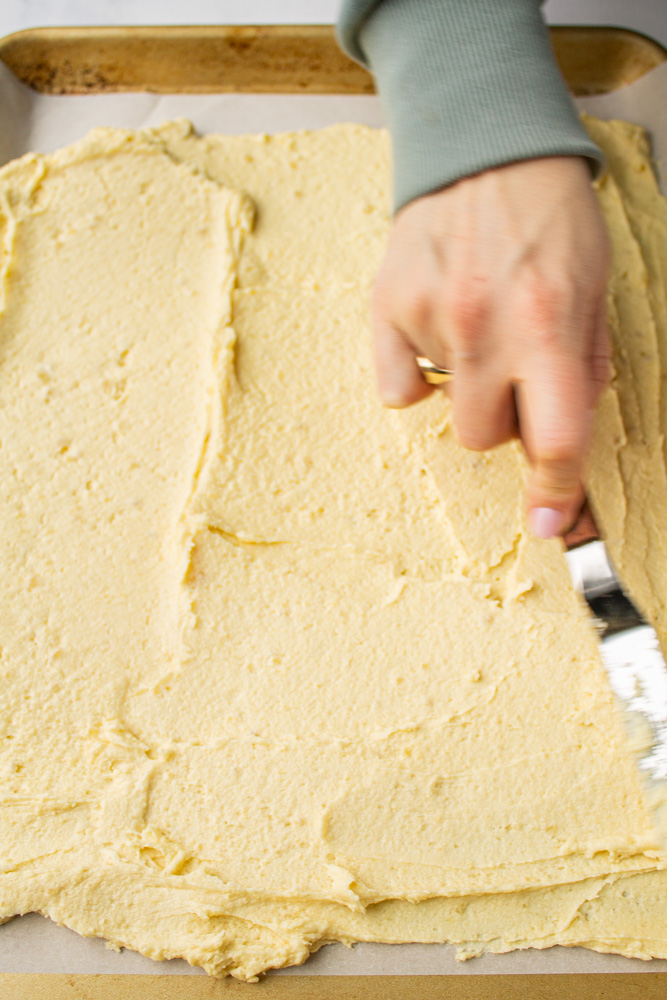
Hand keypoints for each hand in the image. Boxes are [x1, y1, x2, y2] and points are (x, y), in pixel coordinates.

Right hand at [371, 156, 610, 538]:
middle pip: (484, 438)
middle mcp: (484, 327)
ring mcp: (428, 318)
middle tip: (513, 370)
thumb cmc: (546, 215)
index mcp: (548, 325)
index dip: (556, 492)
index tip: (550, 525)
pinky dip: (417, 371)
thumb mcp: (593, 285)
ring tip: (475, 331)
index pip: (555, 438)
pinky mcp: (386, 307)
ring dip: (465, 390)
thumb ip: (584, 363)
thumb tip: (565, 435)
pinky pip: (398, 387)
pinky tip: (434, 328)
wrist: (483, 147)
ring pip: (443, 412)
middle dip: (504, 417)